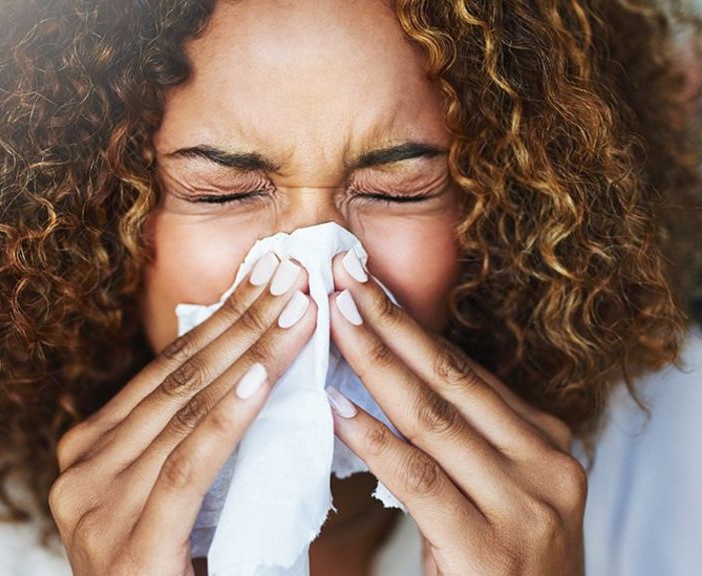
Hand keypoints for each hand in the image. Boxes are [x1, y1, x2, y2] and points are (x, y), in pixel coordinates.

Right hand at [49, 252, 317, 575]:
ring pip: (184, 413)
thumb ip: (197, 443)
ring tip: (298, 309)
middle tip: (291, 272)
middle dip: (241, 322)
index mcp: (89, 454)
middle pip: (176, 382)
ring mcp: (91, 509)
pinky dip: (227, 421)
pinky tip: (262, 378)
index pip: (167, 373)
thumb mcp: (180, 498)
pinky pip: (186, 469)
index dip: (222, 321)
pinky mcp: (126, 547)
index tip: (268, 277)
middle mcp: (79, 472)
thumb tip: (253, 371)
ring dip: (250, 356)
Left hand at [324, 248, 586, 575]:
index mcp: (548, 443)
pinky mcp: (488, 547)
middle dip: (391, 323)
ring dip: (377, 363)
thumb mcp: (500, 490)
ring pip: (434, 419)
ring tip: (334, 321)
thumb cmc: (503, 564)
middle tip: (343, 277)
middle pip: (452, 379)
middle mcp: (546, 466)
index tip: (364, 286)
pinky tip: (337, 409)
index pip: (467, 372)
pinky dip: (375, 441)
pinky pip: (419, 480)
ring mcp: (524, 506)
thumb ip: (463, 439)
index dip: (410, 325)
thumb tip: (393, 376)